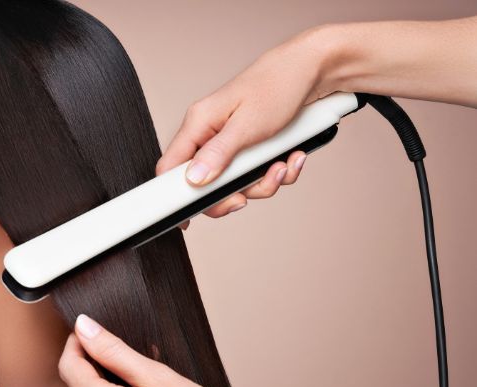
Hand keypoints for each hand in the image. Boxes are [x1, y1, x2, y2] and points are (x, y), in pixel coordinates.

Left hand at [58, 314, 217, 386]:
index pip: (68, 366)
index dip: (77, 341)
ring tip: (135, 369)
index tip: (92, 328)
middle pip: (78, 381)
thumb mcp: (158, 378)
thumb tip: (85, 326)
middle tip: (119, 346)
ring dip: (105, 377)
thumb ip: (115, 352)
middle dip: (93, 359)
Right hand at [156, 26, 336, 226]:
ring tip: (283, 166)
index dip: (175, 196)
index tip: (187, 219)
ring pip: (235, 183)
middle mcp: (209, 134)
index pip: (171, 166)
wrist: (313, 70)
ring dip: (263, 183)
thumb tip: (193, 180)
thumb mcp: (248, 125)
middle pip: (205, 183)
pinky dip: (276, 172)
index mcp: (199, 124)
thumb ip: (218, 154)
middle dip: (233, 194)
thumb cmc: (277, 86)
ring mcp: (230, 142)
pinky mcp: (250, 147)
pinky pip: (256, 174)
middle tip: (247, 198)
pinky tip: (292, 158)